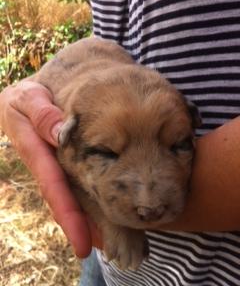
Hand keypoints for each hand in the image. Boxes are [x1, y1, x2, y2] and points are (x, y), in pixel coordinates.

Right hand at [0, 80, 101, 256]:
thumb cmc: (26, 97)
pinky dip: (89, 195)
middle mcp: (46, 164)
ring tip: (111, 237)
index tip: (82, 242)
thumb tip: (60, 133)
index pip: (54, 186)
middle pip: (65, 198)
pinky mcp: (63, 159)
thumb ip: (41, 113)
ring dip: (88, 216)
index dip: (68, 213)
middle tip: (106, 248)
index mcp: (35, 151)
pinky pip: (76, 180)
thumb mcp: (28, 98)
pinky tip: (104, 208)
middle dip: (82, 225)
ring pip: (72, 193)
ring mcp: (55, 164)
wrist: (26, 97)